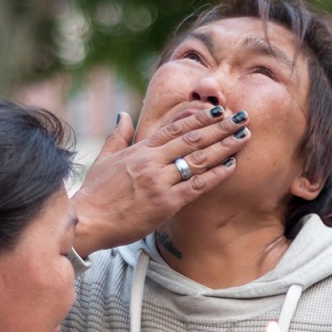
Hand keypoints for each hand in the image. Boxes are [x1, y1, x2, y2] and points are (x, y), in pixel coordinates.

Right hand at [71, 107, 249, 255]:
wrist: (87, 220)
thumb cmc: (95, 193)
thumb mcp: (104, 158)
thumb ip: (118, 135)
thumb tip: (124, 114)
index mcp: (139, 150)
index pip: (175, 128)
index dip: (199, 118)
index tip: (219, 111)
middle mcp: (152, 162)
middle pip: (192, 139)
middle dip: (220, 127)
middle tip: (242, 118)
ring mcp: (159, 182)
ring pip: (198, 159)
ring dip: (224, 146)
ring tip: (244, 137)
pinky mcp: (165, 203)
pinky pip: (196, 186)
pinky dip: (216, 175)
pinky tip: (232, 165)